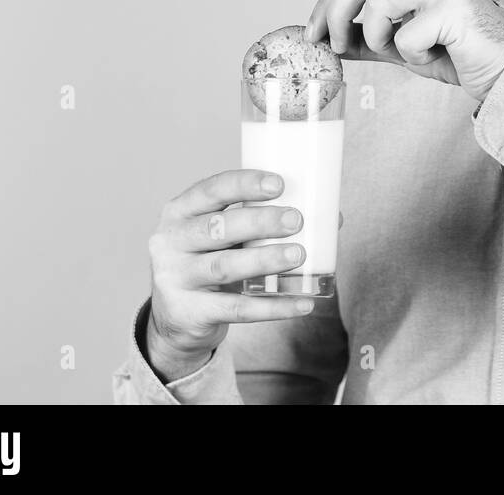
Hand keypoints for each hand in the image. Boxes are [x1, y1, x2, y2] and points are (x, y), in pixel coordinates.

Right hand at [144, 169, 314, 381]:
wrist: (176, 319)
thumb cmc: (211, 262)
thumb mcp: (224, 238)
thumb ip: (264, 223)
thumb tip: (333, 217)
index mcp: (180, 212)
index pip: (210, 190)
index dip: (244, 184)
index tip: (279, 184)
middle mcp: (170, 242)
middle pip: (217, 227)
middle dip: (260, 221)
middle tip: (297, 220)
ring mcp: (175, 279)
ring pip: (224, 266)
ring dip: (265, 259)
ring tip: (299, 255)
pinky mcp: (189, 313)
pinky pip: (236, 310)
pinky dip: (272, 307)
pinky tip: (302, 302)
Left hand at [306, 0, 503, 100]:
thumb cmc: (461, 57)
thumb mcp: (402, 45)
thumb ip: (368, 36)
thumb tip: (326, 37)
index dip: (329, 1)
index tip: (311, 32)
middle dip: (333, 14)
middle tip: (329, 45)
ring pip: (377, 5)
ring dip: (378, 39)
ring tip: (405, 52)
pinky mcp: (455, 5)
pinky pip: (404, 35)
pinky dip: (411, 56)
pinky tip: (436, 56)